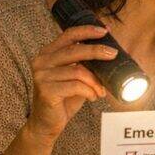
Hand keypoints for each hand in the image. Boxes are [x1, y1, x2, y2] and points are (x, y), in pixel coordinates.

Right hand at [25, 26, 115, 142]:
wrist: (46, 123)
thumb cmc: (63, 99)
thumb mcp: (75, 78)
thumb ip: (85, 65)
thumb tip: (110, 54)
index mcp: (48, 54)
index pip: (68, 35)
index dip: (87, 31)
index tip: (105, 31)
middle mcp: (41, 62)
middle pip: (74, 50)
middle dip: (97, 51)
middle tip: (113, 55)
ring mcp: (42, 76)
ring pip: (78, 71)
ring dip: (95, 81)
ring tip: (100, 90)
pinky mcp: (46, 90)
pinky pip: (76, 86)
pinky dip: (89, 91)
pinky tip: (92, 97)